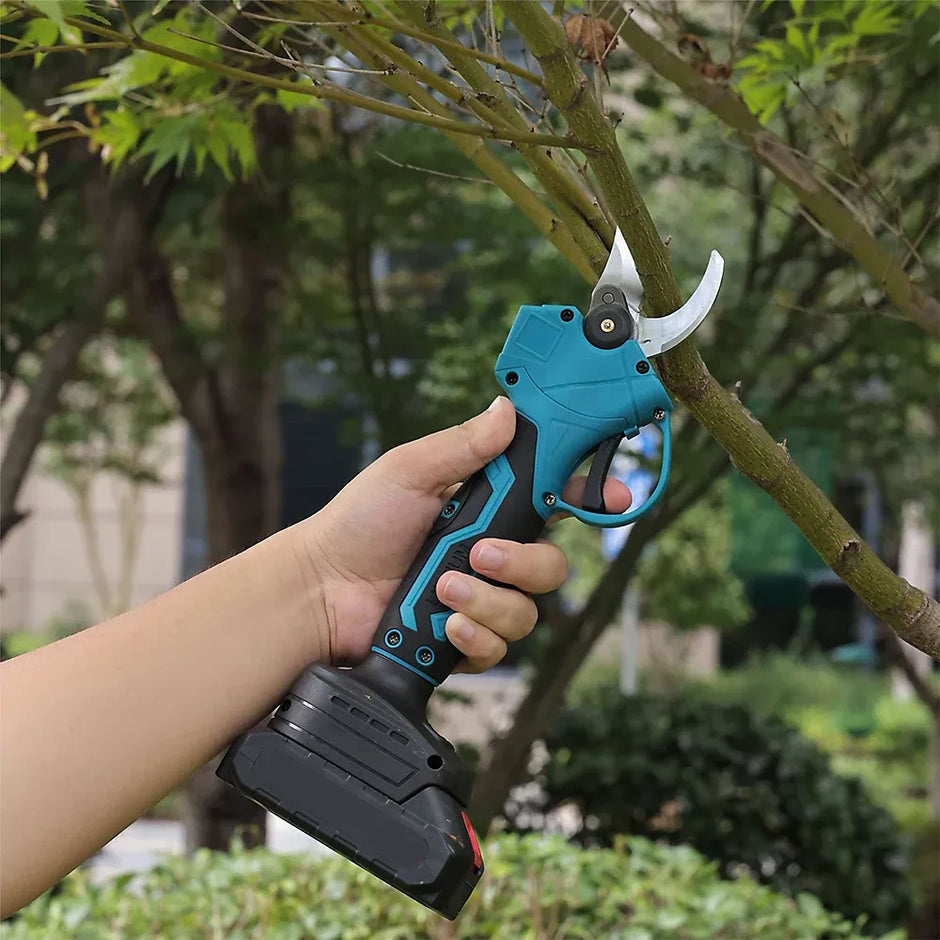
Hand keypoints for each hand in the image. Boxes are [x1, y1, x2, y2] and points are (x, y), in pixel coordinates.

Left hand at [296, 397, 630, 672]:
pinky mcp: (464, 639)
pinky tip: (442, 622)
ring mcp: (479, 600)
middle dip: (523, 563)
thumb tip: (506, 410)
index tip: (615, 495)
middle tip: (482, 553)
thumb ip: (462, 446)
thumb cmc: (358, 524)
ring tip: (442, 589)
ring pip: (528, 612)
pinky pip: (498, 646)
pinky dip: (473, 633)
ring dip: (487, 600)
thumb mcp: (409, 471)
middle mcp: (489, 557)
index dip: (588, 498)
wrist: (320, 590)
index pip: (550, 501)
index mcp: (484, 509)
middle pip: (551, 567)